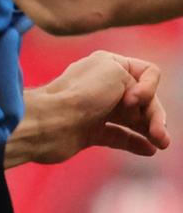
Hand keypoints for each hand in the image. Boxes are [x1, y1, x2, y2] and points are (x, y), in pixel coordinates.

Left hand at [16, 50, 169, 165]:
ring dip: (151, 130)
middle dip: (155, 115)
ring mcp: (96, 109)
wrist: (50, 123)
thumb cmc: (82, 94)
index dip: (148, 87)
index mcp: (108, 63)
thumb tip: (137, 103)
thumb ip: (137, 80)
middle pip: (143, 99)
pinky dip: (135, 142)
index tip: (134, 99)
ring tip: (162, 143)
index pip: (147, 72)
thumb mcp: (116, 71)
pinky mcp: (90, 131)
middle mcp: (103, 84)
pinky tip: (149, 149)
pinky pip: (119, 136)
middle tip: (160, 134)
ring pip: (133, 119)